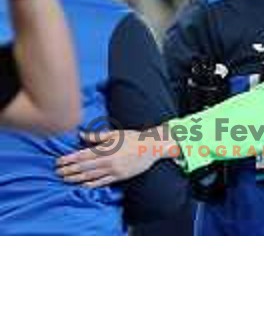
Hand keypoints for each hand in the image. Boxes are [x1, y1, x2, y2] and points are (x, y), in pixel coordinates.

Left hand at [55, 128, 172, 186]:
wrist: (151, 147)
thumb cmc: (133, 138)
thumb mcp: (115, 134)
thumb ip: (97, 136)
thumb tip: (81, 135)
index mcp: (106, 149)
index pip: (82, 155)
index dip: (69, 159)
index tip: (58, 162)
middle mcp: (108, 160)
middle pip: (84, 167)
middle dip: (69, 170)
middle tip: (57, 172)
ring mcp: (113, 170)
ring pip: (91, 176)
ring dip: (76, 178)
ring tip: (66, 179)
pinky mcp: (119, 176)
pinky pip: (102, 182)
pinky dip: (91, 184)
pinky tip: (82, 185)